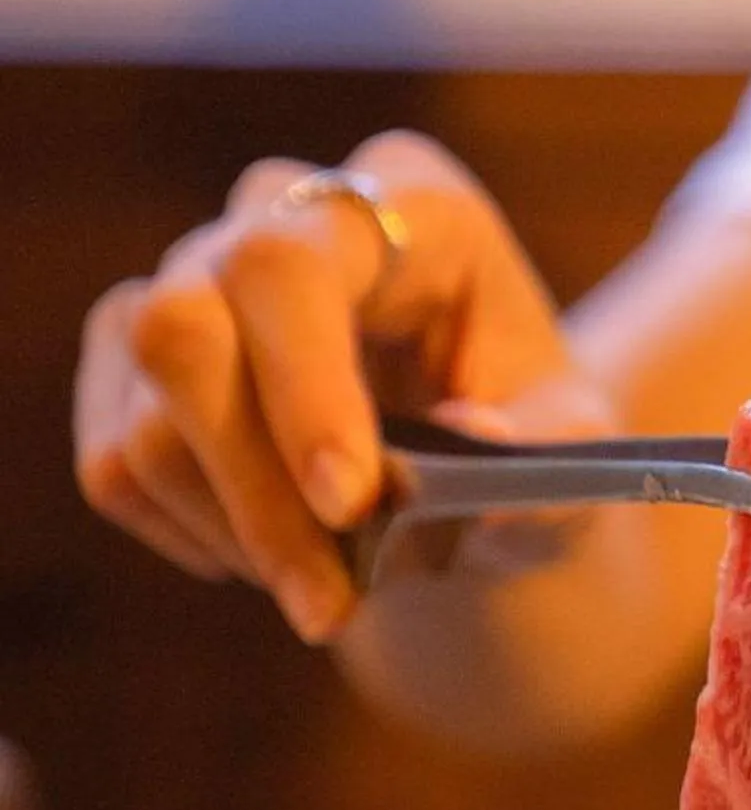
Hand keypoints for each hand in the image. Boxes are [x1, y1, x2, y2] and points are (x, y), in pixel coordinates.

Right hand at [72, 131, 598, 642]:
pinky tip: (274, 555)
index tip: (354, 503)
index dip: (303, 385)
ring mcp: (190, 272)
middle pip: (184, 330)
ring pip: (143, 413)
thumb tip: (479, 453)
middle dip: (256, 489)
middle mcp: (280, 212)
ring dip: (234, 533)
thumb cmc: (530, 433)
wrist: (473, 463)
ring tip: (328, 590)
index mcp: (411, 205)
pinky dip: (192, 536)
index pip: (291, 267)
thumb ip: (549, 452)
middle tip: (330, 604)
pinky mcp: (132, 347)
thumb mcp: (577, 447)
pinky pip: (113, 463)